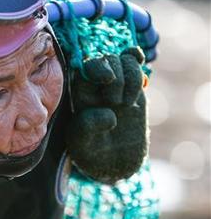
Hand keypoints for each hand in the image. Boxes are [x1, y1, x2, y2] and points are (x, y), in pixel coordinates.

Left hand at [66, 47, 147, 183]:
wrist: (114, 163)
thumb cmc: (92, 154)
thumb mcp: (82, 145)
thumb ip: (88, 128)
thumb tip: (109, 114)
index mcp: (80, 95)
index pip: (85, 68)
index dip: (98, 67)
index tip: (108, 79)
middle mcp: (97, 87)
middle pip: (107, 60)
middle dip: (118, 77)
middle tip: (117, 102)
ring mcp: (118, 86)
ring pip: (125, 61)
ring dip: (132, 77)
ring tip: (127, 104)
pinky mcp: (135, 89)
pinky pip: (134, 63)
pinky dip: (136, 56)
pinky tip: (138, 58)